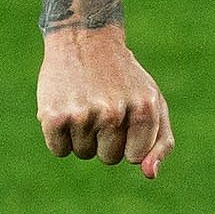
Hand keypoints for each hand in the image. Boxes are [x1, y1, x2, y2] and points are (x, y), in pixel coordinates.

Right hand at [39, 25, 174, 174]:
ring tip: (84, 102)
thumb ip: (161, 142)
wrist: (85, 39)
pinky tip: (64, 108)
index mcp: (143, 109)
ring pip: (83, 154)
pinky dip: (59, 136)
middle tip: (101, 106)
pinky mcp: (53, 115)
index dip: (126, 141)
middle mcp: (113, 113)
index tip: (122, 117)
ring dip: (82, 135)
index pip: (134, 156)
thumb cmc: (123, 78)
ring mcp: (82, 114)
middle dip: (105, 139)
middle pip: (109, 158)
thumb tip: (149, 174)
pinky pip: (59, 150)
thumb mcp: (152, 102)